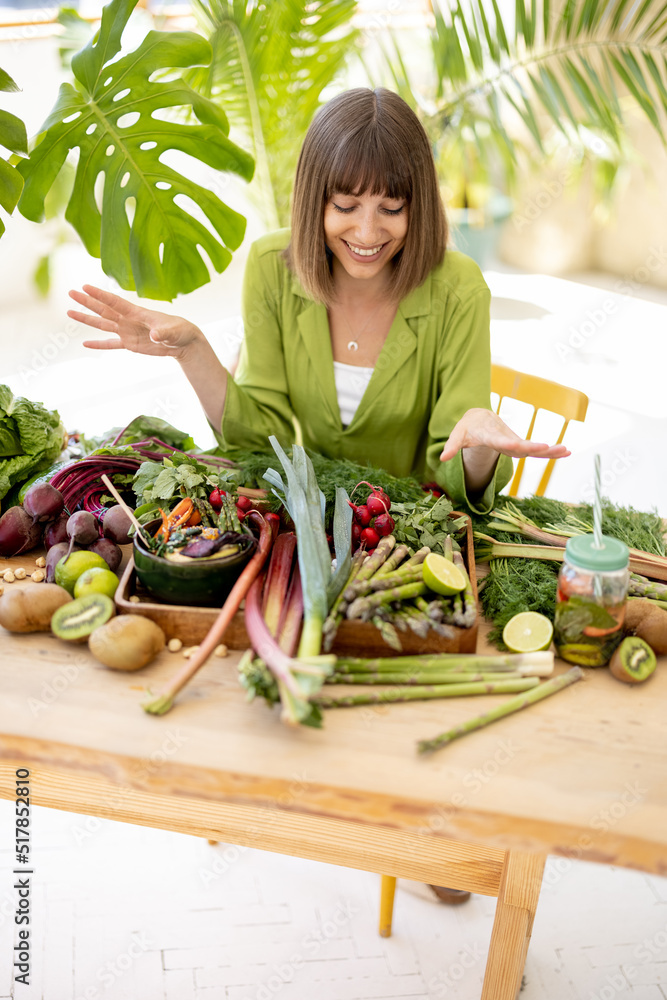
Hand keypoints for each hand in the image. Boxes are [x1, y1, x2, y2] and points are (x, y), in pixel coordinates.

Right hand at [67, 285, 202, 359]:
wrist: (183, 341)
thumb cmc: (179, 331)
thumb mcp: (173, 331)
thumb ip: (162, 333)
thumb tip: (155, 336)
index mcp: (137, 312)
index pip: (115, 302)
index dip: (100, 295)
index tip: (85, 287)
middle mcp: (128, 320)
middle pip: (103, 309)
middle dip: (87, 301)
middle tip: (71, 292)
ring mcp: (127, 331)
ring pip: (102, 324)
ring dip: (86, 319)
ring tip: (69, 313)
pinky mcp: (129, 344)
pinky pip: (111, 344)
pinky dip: (98, 344)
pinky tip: (84, 344)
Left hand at [440, 408, 570, 461]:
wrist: (479, 417)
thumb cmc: (467, 428)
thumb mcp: (457, 436)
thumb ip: (451, 446)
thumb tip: (442, 458)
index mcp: (491, 436)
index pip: (501, 441)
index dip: (509, 444)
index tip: (519, 445)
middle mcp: (506, 438)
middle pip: (522, 445)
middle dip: (535, 447)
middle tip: (550, 447)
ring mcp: (514, 442)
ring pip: (533, 448)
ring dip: (549, 450)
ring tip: (567, 450)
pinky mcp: (518, 446)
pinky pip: (535, 451)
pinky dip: (550, 452)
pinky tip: (567, 452)